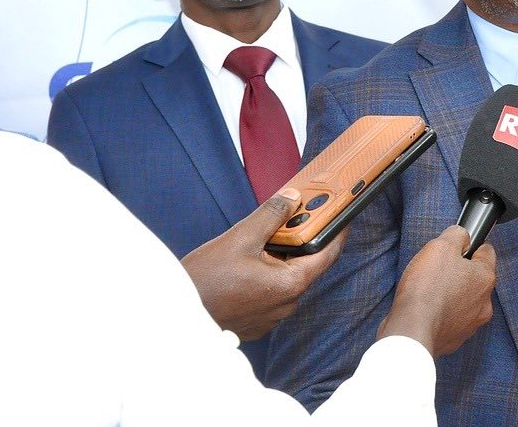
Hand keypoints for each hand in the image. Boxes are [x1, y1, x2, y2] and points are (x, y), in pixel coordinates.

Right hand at [181, 188, 345, 339]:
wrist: (174, 318)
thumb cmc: (205, 282)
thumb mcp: (240, 239)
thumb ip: (270, 215)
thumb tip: (292, 198)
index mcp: (291, 284)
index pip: (327, 252)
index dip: (336, 229)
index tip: (342, 212)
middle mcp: (287, 303)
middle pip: (306, 263)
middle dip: (301, 238)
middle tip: (294, 215)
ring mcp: (273, 315)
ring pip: (286, 276)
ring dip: (281, 256)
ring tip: (263, 236)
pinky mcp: (258, 320)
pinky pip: (271, 290)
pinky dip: (267, 272)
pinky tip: (249, 260)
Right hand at [378, 226, 496, 357]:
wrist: (412, 330)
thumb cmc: (426, 290)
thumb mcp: (440, 246)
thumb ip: (456, 235)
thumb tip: (462, 235)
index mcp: (485, 278)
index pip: (487, 252)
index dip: (471, 246)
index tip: (457, 248)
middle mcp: (484, 303)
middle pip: (475, 278)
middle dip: (459, 272)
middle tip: (438, 270)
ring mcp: (471, 323)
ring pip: (464, 300)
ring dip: (451, 294)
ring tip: (430, 291)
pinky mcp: (455, 338)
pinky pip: (451, 319)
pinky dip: (442, 313)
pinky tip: (427, 308)